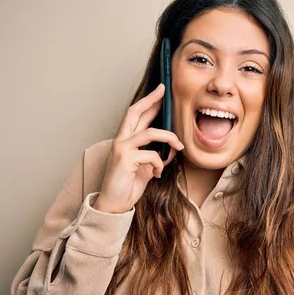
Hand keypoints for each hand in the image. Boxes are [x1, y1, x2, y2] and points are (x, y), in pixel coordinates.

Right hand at [92, 84, 183, 213]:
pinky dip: (160, 164)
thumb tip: (173, 147)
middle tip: (164, 90)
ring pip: (150, 133)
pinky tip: (157, 174)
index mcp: (126, 140)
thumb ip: (156, 154)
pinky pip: (152, 155)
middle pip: (135, 112)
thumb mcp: (147, 167)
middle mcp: (121, 140)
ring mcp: (121, 148)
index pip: (136, 115)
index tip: (160, 91)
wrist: (114, 204)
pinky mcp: (124, 159)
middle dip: (151, 100)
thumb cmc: (128, 185)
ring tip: (178, 146)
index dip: (148, 101)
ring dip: (169, 138)